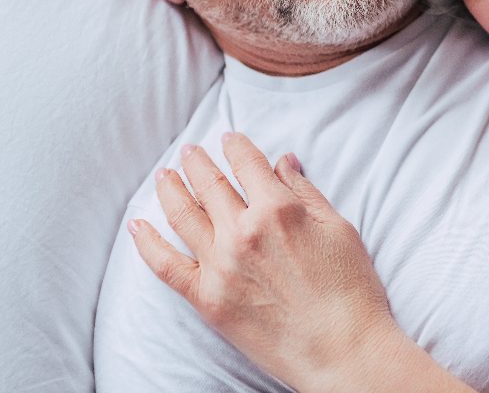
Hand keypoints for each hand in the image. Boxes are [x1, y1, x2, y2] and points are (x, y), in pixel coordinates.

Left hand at [129, 133, 398, 392]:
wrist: (342, 349)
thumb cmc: (350, 289)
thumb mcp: (338, 228)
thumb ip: (306, 192)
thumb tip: (283, 162)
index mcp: (279, 209)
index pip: (247, 164)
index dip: (236, 146)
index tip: (228, 138)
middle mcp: (243, 232)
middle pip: (210, 184)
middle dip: (198, 161)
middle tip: (190, 150)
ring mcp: (220, 266)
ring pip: (183, 215)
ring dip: (170, 189)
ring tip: (164, 175)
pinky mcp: (207, 299)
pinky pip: (165, 265)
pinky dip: (147, 242)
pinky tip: (138, 225)